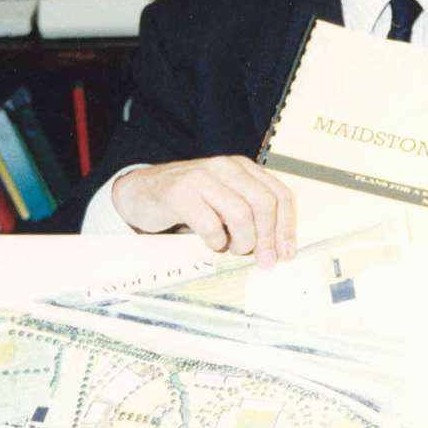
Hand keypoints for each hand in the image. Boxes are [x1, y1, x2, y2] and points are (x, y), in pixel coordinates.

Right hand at [111, 156, 295, 267]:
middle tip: (263, 260)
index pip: (278, 194)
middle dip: (268, 237)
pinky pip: (210, 224)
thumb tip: (277, 247)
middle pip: (263, 203)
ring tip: (232, 249)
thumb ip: (249, 213)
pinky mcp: (179, 192)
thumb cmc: (189, 202)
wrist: (141, 193)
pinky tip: (211, 243)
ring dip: (241, 241)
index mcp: (242, 168)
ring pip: (240, 214)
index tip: (286, 253)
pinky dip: (215, 241)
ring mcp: (201, 177)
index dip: (286, 226)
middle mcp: (225, 167)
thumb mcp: (224, 200)